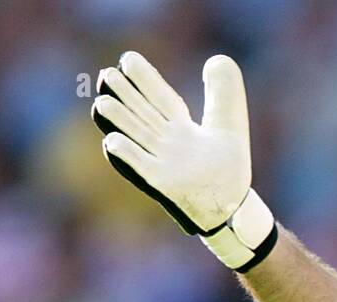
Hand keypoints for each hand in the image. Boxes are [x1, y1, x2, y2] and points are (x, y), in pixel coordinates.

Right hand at [92, 52, 276, 270]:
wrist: (234, 206)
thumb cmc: (229, 168)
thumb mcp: (230, 124)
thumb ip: (224, 92)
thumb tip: (217, 60)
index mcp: (181, 127)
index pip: (161, 98)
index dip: (146, 79)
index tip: (128, 59)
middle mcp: (168, 142)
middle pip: (144, 114)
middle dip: (126, 95)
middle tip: (108, 73)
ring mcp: (164, 162)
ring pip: (138, 136)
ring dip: (120, 120)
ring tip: (102, 102)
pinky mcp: (164, 184)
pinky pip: (142, 168)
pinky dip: (128, 155)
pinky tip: (111, 141)